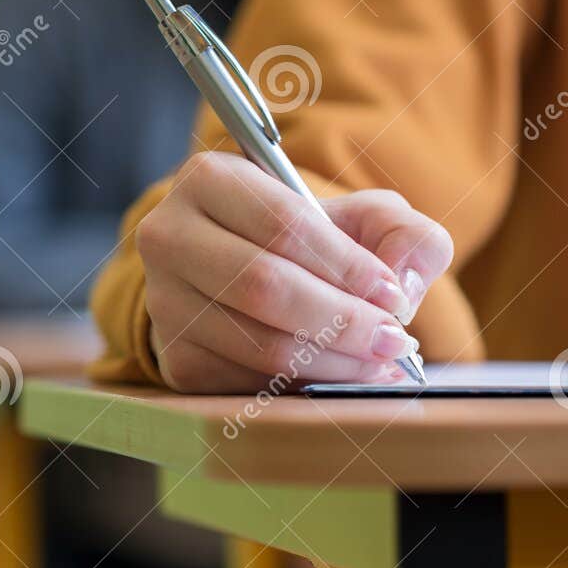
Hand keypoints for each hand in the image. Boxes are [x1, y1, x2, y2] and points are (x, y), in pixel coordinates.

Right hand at [135, 151, 453, 392]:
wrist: (252, 277)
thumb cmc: (311, 243)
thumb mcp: (362, 218)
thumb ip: (403, 233)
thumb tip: (402, 280)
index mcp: (208, 179)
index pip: (282, 224)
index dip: (345, 265)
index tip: (391, 295)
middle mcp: (169, 236)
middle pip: (263, 286)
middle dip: (342, 320)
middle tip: (394, 340)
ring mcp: (164, 301)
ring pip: (258, 343)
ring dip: (332, 362)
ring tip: (379, 363)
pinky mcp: (176, 358)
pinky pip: (247, 382)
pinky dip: (305, 388)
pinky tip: (342, 377)